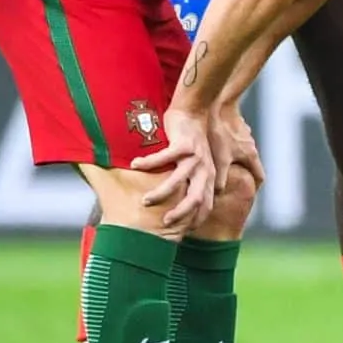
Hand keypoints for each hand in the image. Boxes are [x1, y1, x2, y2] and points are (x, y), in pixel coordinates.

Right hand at [131, 107, 216, 229]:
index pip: (206, 204)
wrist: (194, 111)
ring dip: (160, 193)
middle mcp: (204, 169)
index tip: (180, 231)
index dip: (195, 219)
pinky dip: (148, 163)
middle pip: (196, 197)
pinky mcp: (184, 143)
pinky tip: (134, 165)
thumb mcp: (198, 163)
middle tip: (164, 223)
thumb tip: (177, 201)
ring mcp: (195, 156)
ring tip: (144, 201)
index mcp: (208, 176)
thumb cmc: (191, 141)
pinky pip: (163, 157)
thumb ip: (191, 181)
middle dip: (180, 213)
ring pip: (177, 180)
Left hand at [209, 105, 263, 191]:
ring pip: (241, 153)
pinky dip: (227, 149)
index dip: (255, 188)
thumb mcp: (219, 159)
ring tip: (217, 168)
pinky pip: (233, 142)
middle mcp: (250, 146)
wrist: (219, 103)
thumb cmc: (220, 132)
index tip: (246, 196)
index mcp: (251, 156)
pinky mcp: (234, 126)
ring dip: (233, 162)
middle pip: (250, 166)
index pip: (260, 177)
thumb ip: (220, 179)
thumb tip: (218, 196)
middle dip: (242, 176)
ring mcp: (243, 135)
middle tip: (229, 185)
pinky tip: (212, 149)